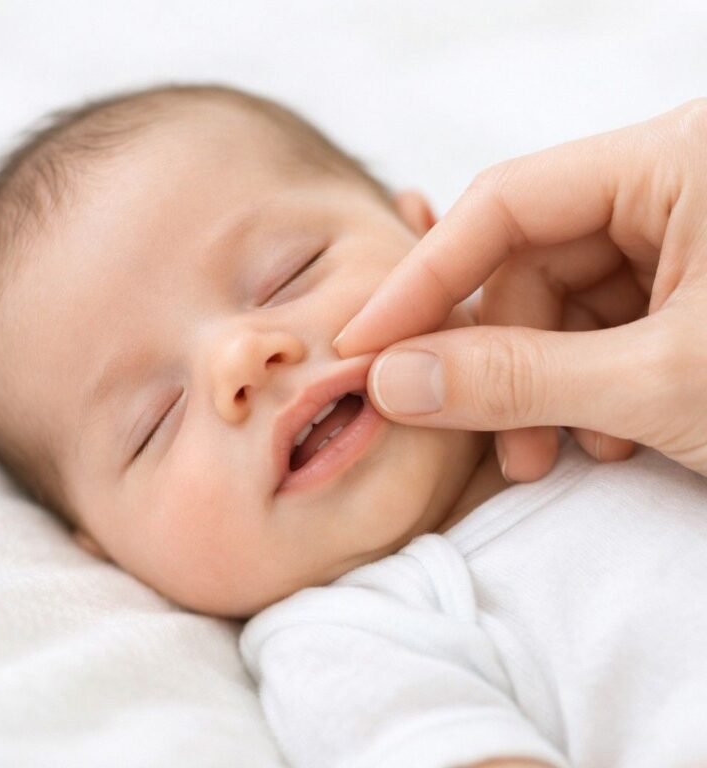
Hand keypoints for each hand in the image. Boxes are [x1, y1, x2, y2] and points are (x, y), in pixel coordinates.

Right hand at [333, 100, 706, 479]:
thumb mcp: (663, 384)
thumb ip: (516, 378)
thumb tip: (394, 380)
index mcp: (683, 159)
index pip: (507, 203)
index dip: (426, 280)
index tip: (366, 343)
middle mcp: (679, 182)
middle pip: (530, 262)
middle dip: (497, 358)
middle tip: (480, 435)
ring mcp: (686, 234)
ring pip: (562, 304)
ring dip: (541, 387)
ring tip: (559, 452)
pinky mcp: (690, 285)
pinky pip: (602, 327)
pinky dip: (586, 388)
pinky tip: (610, 435)